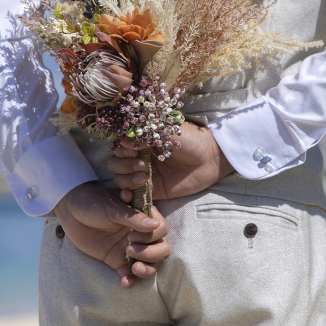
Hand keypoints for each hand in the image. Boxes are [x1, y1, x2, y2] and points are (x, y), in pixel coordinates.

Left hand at [54, 182, 170, 287]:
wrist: (71, 211)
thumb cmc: (94, 202)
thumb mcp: (113, 207)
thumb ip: (133, 217)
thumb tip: (154, 225)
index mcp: (143, 217)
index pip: (161, 229)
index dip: (151, 236)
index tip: (130, 235)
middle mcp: (141, 234)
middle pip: (162, 249)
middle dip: (151, 254)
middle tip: (129, 249)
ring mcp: (130, 248)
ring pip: (152, 263)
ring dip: (147, 269)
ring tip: (134, 269)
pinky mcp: (117, 260)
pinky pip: (130, 274)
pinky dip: (131, 280)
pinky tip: (124, 282)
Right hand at [109, 122, 234, 200]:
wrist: (210, 159)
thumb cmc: (190, 140)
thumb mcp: (166, 131)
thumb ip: (145, 134)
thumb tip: (122, 138)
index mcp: (142, 140)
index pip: (118, 145)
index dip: (120, 148)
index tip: (132, 148)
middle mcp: (140, 157)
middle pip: (115, 163)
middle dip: (123, 164)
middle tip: (142, 163)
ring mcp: (144, 174)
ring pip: (119, 178)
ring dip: (126, 178)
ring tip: (145, 176)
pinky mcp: (152, 190)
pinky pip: (131, 194)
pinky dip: (126, 195)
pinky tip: (131, 193)